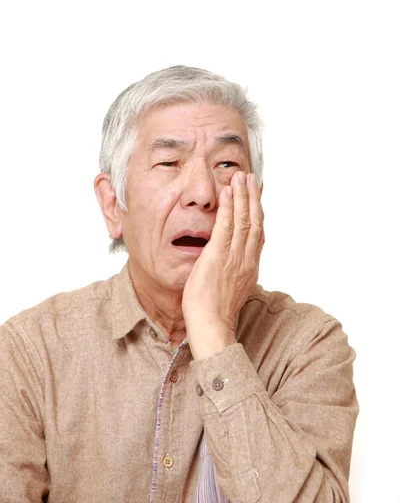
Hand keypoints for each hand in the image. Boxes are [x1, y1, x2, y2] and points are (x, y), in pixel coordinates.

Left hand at [182, 171, 264, 358]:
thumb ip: (234, 273)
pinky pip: (225, 226)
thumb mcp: (231, 290)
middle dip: (253, 198)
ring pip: (243, 220)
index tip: (257, 197)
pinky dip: (229, 207)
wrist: (211, 327)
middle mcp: (246, 259)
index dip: (258, 213)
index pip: (258, 234)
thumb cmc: (215, 313)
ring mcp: (234, 257)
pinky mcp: (218, 256)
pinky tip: (227, 192)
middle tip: (252, 179)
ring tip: (241, 177)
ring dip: (242, 196)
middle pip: (255, 222)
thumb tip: (232, 265)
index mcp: (250, 267)